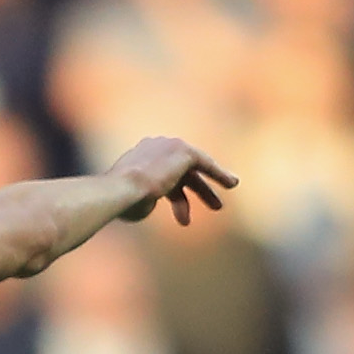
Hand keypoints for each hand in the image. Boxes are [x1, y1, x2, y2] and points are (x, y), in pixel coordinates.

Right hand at [111, 135, 236, 227]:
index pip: (161, 172)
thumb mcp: (132, 201)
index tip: (179, 203)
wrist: (122, 189)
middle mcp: (154, 146)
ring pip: (194, 168)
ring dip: (206, 189)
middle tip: (206, 205)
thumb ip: (142, 200)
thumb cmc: (121, 201)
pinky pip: (205, 163)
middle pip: (179, 170)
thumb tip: (146, 204)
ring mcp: (169, 146)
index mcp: (139, 157)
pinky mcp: (183, 151)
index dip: (174, 190)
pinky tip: (231, 184)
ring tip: (218, 207)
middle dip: (194, 189)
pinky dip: (219, 173)